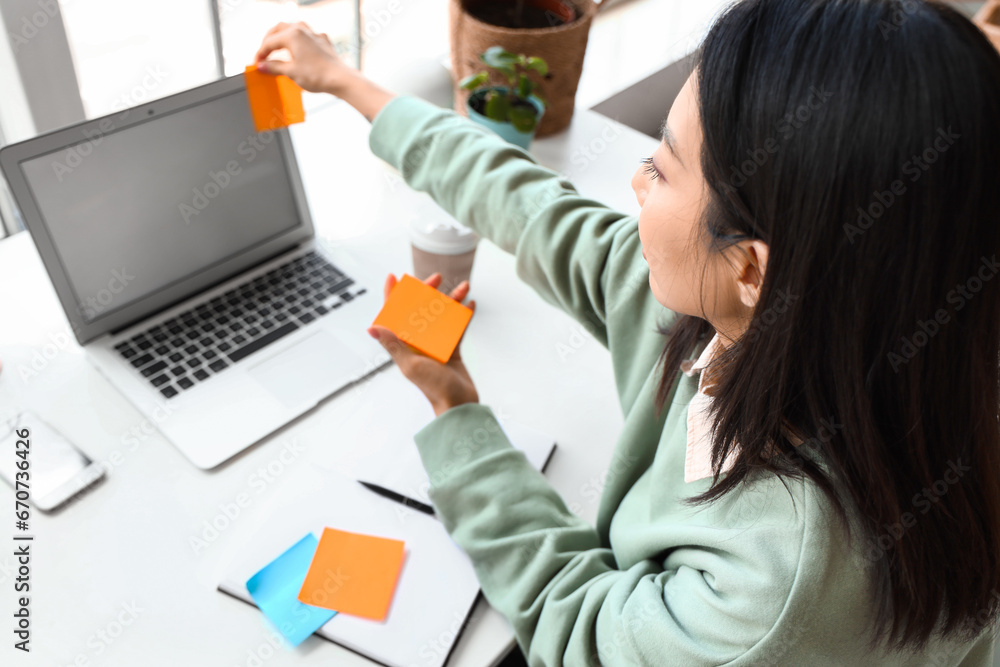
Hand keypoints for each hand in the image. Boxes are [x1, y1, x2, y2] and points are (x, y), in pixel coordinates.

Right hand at [254, 21, 354, 93]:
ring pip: (293, 29)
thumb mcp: (291, 72)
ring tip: (278, 48)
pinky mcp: (323, 42)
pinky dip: (298, 42)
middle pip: (279, 29)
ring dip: (283, 37)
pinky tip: (298, 50)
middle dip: (269, 40)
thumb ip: (274, 67)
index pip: (269, 42)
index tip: (257, 63)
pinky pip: (306, 37)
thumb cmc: (318, 75)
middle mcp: (303, 30)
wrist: (341, 79)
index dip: (260, 53)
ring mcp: (314, 34)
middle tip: (264, 53)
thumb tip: (262, 66)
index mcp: (292, 34)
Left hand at [367, 273, 478, 416]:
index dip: (392, 295)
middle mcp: (419, 341)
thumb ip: (394, 346)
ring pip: (442, 314)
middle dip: (428, 290)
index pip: (394, 315)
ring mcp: (436, 343)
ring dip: (452, 299)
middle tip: (437, 277)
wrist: (458, 404)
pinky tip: (471, 303)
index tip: (394, 277)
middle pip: (420, 308)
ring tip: (464, 286)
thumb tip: (372, 328)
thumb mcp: (411, 365)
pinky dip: (465, 314)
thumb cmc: (433, 388)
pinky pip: (458, 326)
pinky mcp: (452, 348)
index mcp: (405, 344)